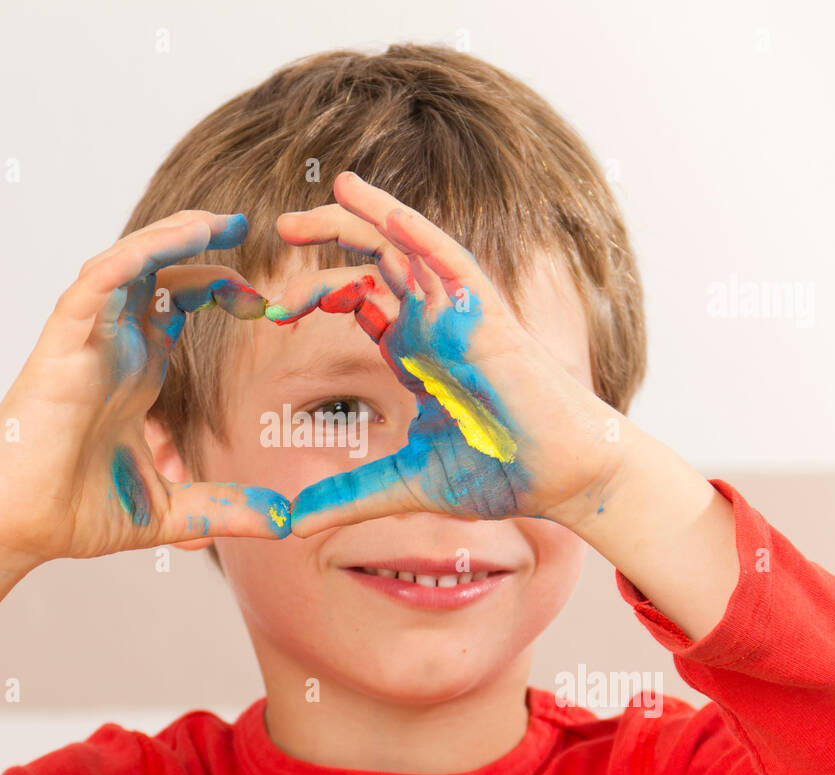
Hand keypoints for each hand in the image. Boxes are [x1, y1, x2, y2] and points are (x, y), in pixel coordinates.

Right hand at [0, 210, 291, 574]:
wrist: (16, 533)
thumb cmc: (74, 513)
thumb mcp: (174, 511)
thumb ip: (227, 508)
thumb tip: (285, 522)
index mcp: (136, 370)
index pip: (180, 302)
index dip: (222, 287)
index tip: (267, 303)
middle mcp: (112, 346)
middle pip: (156, 268)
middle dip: (198, 238)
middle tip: (245, 224)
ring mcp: (85, 343)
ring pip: (125, 262)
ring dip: (169, 235)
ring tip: (215, 222)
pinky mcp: (59, 350)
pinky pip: (94, 285)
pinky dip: (132, 258)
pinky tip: (175, 244)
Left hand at [264, 171, 624, 535]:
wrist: (562, 476)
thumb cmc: (501, 470)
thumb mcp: (407, 484)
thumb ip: (348, 497)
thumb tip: (290, 523)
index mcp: (416, 351)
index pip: (360, 301)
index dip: (316, 293)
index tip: (272, 308)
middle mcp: (435, 324)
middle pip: (375, 262)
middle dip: (328, 238)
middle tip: (278, 225)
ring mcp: (460, 314)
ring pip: (407, 245)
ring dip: (365, 216)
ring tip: (329, 191)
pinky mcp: (486, 315)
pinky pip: (448, 258)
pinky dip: (413, 230)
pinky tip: (378, 207)